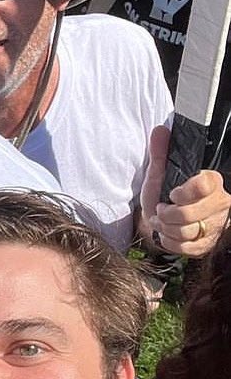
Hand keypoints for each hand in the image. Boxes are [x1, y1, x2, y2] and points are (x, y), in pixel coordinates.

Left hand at [139, 124, 230, 254]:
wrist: (162, 220)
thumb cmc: (163, 195)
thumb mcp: (159, 174)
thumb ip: (160, 153)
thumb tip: (160, 130)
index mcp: (210, 183)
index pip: (202, 186)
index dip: (182, 193)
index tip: (172, 193)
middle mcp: (218, 204)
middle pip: (188, 215)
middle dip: (165, 214)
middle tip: (161, 210)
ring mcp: (214, 226)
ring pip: (185, 233)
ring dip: (166, 228)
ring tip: (163, 221)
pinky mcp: (206, 245)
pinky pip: (184, 248)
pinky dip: (170, 242)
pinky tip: (169, 233)